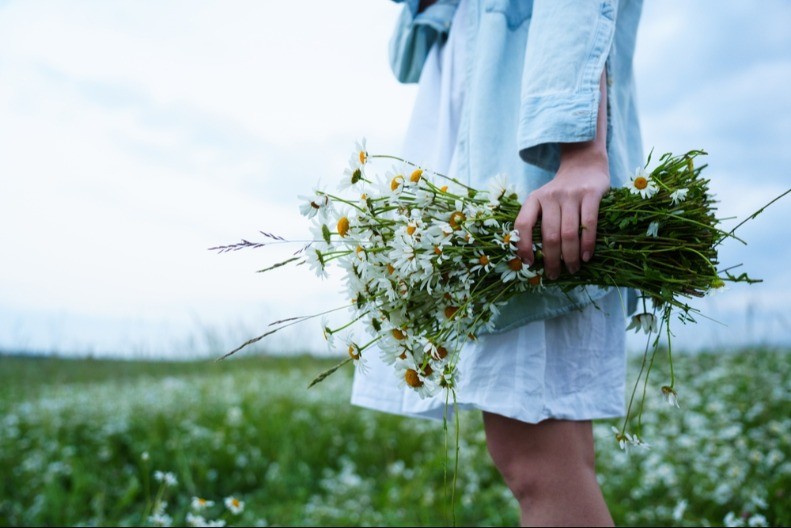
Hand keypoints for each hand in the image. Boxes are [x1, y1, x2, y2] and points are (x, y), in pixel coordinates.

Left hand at [514, 147, 609, 279]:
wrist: (584, 165)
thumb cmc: (560, 193)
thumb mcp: (542, 201)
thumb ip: (537, 222)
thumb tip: (531, 258)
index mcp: (533, 199)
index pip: (522, 224)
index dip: (523, 246)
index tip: (529, 263)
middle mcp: (550, 196)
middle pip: (549, 235)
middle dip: (551, 260)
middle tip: (554, 275)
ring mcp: (571, 195)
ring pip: (569, 233)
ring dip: (570, 257)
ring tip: (572, 269)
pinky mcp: (591, 194)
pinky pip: (589, 224)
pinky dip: (587, 244)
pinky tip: (586, 257)